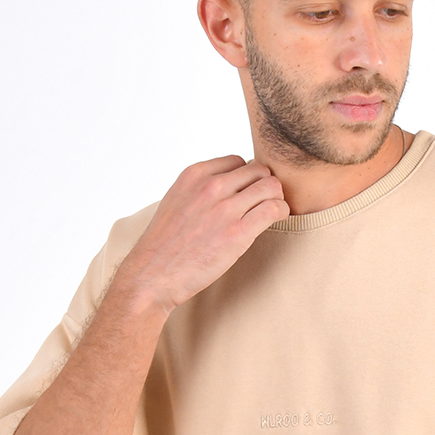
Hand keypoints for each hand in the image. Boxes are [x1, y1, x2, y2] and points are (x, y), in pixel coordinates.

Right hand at [116, 156, 289, 311]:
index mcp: (194, 175)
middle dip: (265, 185)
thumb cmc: (165, 244)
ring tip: (272, 211)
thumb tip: (226, 186)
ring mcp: (224, 209)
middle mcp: (210, 186)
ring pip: (270, 186)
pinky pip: (273, 209)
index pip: (236, 161)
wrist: (153, 274)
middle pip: (257, 170)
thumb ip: (200, 189)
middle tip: (264, 203)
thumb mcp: (177, 200)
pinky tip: (276, 219)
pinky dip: (281, 211)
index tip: (246, 194)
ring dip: (277, 197)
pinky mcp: (237, 233)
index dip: (246, 177)